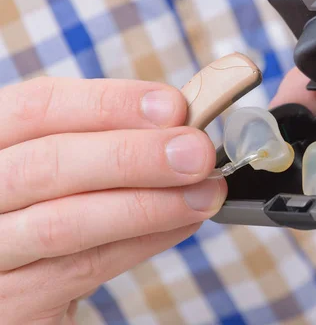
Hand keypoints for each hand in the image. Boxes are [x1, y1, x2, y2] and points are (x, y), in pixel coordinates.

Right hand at [0, 77, 225, 323]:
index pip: (37, 108)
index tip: (173, 107)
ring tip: (204, 192)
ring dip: (149, 205)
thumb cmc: (48, 205)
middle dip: (134, 155)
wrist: (17, 282)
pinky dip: (142, 242)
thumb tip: (180, 124)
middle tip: (197, 153)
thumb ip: (107, 140)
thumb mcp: (65, 164)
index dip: (109, 103)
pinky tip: (182, 223)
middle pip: (48, 165)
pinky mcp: (10, 303)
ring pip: (65, 223)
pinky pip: (81, 269)